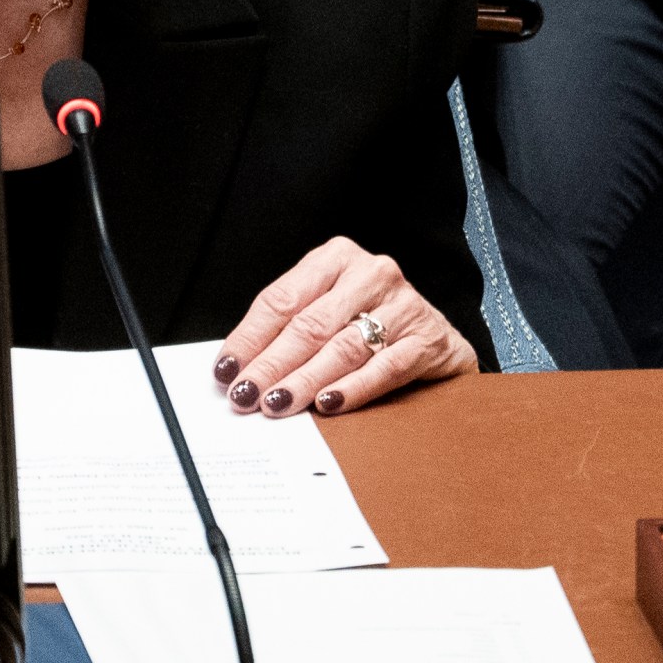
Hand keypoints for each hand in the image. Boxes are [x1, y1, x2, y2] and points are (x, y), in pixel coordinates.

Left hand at [210, 236, 477, 416]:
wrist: (436, 338)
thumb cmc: (369, 322)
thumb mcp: (327, 309)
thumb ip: (288, 329)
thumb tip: (235, 368)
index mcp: (336, 258)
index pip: (282, 299)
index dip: (250, 337)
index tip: (226, 369)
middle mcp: (371, 273)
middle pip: (310, 325)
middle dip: (271, 364)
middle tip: (244, 394)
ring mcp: (403, 305)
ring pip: (343, 347)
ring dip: (304, 380)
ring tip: (276, 403)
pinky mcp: (427, 339)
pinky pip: (383, 367)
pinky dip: (352, 389)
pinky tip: (327, 404)